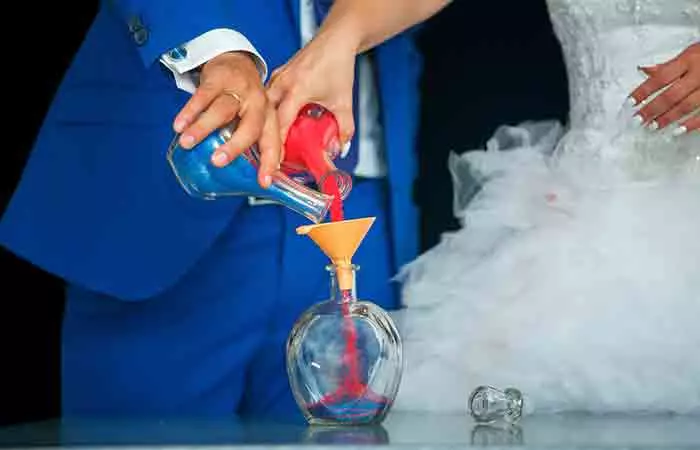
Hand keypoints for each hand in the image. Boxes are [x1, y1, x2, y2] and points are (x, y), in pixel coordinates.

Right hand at [173, 51, 280, 187]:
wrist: (235, 61)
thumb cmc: (245, 100)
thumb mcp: (255, 119)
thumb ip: (252, 144)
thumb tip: (248, 178)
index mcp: (269, 118)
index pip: (272, 143)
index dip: (269, 163)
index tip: (264, 182)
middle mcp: (258, 104)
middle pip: (250, 127)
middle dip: (234, 146)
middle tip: (217, 161)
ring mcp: (239, 91)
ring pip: (221, 111)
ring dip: (202, 128)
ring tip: (187, 144)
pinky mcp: (218, 80)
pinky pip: (203, 97)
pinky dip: (189, 112)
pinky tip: (179, 125)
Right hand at [266, 30, 358, 148]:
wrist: (336, 39)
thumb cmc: (337, 65)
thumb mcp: (344, 101)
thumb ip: (344, 128)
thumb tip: (339, 148)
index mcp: (297, 88)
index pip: (281, 123)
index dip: (278, 144)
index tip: (277, 162)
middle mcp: (282, 82)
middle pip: (265, 116)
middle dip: (265, 137)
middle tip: (267, 157)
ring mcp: (277, 77)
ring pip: (262, 106)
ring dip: (264, 124)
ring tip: (266, 144)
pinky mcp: (277, 76)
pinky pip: (266, 98)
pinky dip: (267, 112)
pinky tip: (271, 124)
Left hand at [630, 42, 699, 134]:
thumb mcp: (690, 52)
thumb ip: (669, 65)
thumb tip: (644, 70)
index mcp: (688, 60)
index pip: (660, 78)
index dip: (644, 91)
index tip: (631, 102)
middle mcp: (699, 73)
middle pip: (671, 94)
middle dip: (653, 108)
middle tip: (638, 120)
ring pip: (687, 105)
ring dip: (668, 118)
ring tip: (653, 127)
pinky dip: (693, 123)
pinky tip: (679, 131)